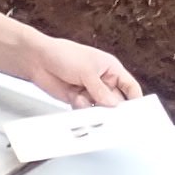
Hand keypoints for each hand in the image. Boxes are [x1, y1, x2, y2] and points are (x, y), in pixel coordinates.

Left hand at [9, 31, 139, 105]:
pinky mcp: (77, 99)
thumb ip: (100, 90)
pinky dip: (83, 112)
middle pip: (116, 101)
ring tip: (95, 113)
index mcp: (110, 69)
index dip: (135, 99)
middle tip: (116, 120)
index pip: (129, 86)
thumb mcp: (86, 71)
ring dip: (97, 112)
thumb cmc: (64, 54)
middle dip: (115, 110)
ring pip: (100, 108)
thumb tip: (114, 105)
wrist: (37, 60)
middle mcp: (102, 81)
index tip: (138, 113)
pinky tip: (79, 105)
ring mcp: (90, 91)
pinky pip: (86, 111)